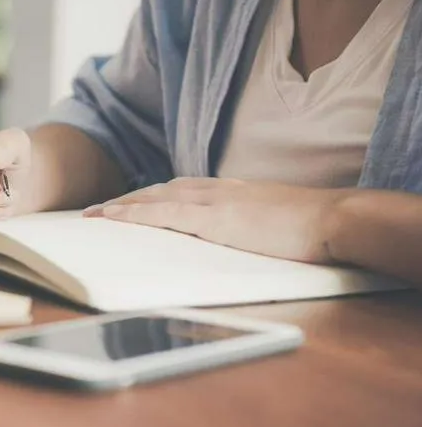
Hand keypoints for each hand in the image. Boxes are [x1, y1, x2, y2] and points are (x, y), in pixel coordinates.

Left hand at [84, 177, 349, 263]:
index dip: (150, 199)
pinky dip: (135, 213)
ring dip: (122, 205)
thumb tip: (228, 236)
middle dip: (127, 201)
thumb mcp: (266, 221)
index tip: (129, 206)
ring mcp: (213, 201)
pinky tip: (112, 216)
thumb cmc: (305, 225)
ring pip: (155, 197)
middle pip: (159, 190)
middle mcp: (214, 190)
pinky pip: (163, 212)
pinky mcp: (215, 217)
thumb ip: (242, 223)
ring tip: (95, 214)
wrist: (331, 218)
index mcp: (227, 192)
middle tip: (99, 210)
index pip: (178, 191)